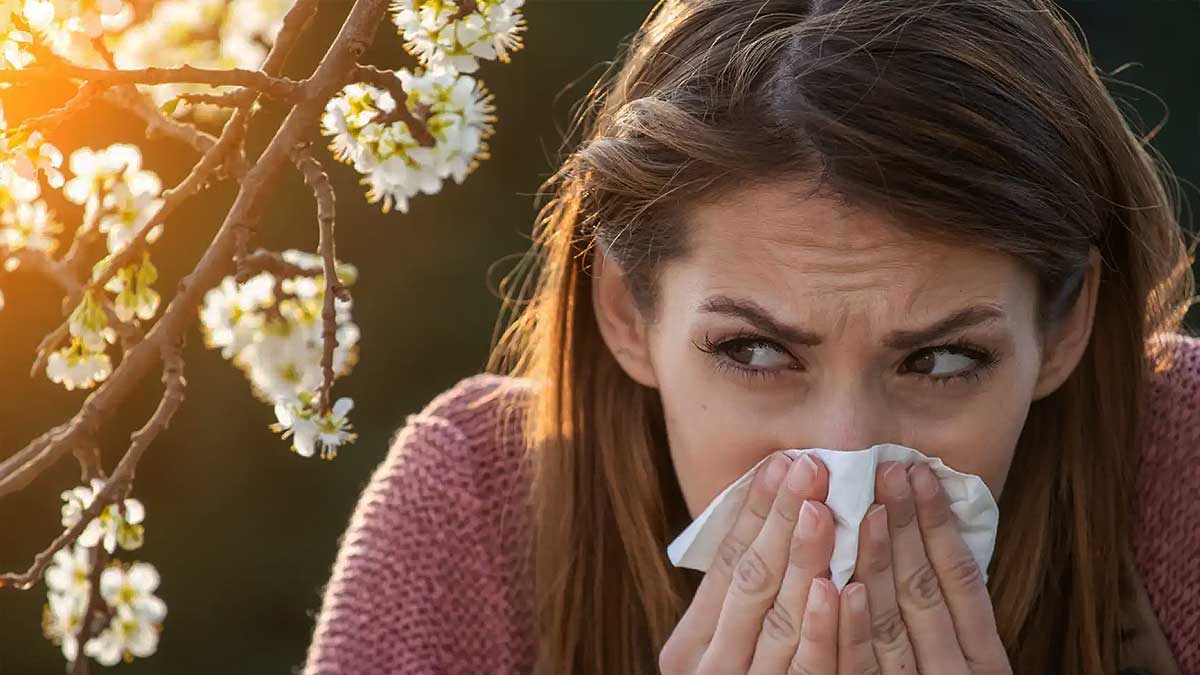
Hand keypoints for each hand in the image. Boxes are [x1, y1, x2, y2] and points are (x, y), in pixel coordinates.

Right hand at [659, 451, 839, 674]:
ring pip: (781, 620)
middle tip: (810, 467)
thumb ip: (740, 605)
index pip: (725, 565)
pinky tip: (841, 588)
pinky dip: (824, 628)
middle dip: (781, 520)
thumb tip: (775, 523)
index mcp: (688, 645)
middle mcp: (711, 667)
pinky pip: (810, 670)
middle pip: (751, 582)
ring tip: (825, 510)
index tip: (782, 462)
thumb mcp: (724, 647)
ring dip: (806, 560)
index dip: (756, 513)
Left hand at [791, 461, 1011, 673]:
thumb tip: (924, 529)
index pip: (962, 581)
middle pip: (924, 591)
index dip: (939, 525)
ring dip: (876, 561)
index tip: (919, 472)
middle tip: (887, 470)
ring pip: (890, 622)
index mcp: (983, 660)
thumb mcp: (959, 657)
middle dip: (906, 526)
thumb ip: (944, 610)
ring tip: (865, 508)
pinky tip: (840, 587)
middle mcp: (953, 674)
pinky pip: (857, 669)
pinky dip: (851, 628)